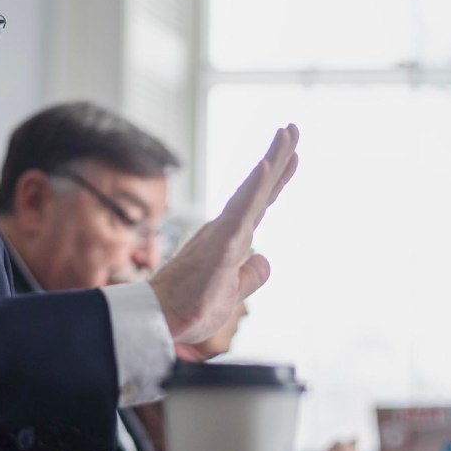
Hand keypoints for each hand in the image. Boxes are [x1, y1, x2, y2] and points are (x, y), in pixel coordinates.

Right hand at [150, 125, 298, 343]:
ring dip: (270, 161)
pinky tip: (266, 166)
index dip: (275, 180)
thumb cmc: (188, 309)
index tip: (291, 156)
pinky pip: (240, 212)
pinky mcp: (220, 246)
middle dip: (278, 158)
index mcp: (229, 240)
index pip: (258, 204)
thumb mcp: (232, 294)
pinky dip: (254, 188)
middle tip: (292, 129)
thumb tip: (266, 258)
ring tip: (287, 134)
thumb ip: (251, 276)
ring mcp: (222, 234)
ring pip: (251, 191)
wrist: (159, 322)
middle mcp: (226, 230)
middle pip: (258, 189)